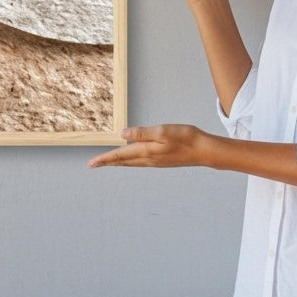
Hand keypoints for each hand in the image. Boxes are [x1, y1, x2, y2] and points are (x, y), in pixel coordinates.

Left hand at [87, 124, 209, 168]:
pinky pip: (139, 162)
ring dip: (118, 162)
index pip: (121, 156)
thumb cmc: (185, 138)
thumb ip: (142, 133)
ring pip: (131, 162)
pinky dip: (129, 160)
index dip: (105, 158)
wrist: (204, 150)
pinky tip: (130, 158)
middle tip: (93, 165)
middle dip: (108, 162)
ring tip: (108, 161)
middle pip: (123, 161)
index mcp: (146, 151)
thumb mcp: (162, 131)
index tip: (92, 164)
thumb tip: (123, 135)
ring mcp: (155, 161)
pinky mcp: (162, 160)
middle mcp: (149, 159)